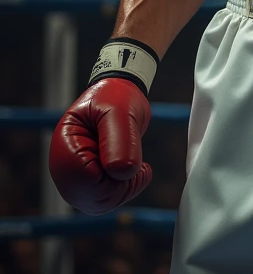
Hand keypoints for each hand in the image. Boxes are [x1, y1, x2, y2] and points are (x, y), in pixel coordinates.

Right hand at [49, 79, 151, 214]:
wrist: (117, 99)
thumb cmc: (117, 99)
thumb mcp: (120, 111)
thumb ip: (120, 140)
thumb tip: (121, 174)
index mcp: (64, 145)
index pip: (87, 181)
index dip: (116, 176)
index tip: (134, 157)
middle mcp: (63, 168)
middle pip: (94, 198)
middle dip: (123, 185)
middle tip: (138, 161)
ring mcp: (73, 179)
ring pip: (101, 203)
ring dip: (126, 188)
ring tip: (136, 163)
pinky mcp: (86, 186)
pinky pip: (105, 201)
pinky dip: (125, 191)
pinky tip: (135, 171)